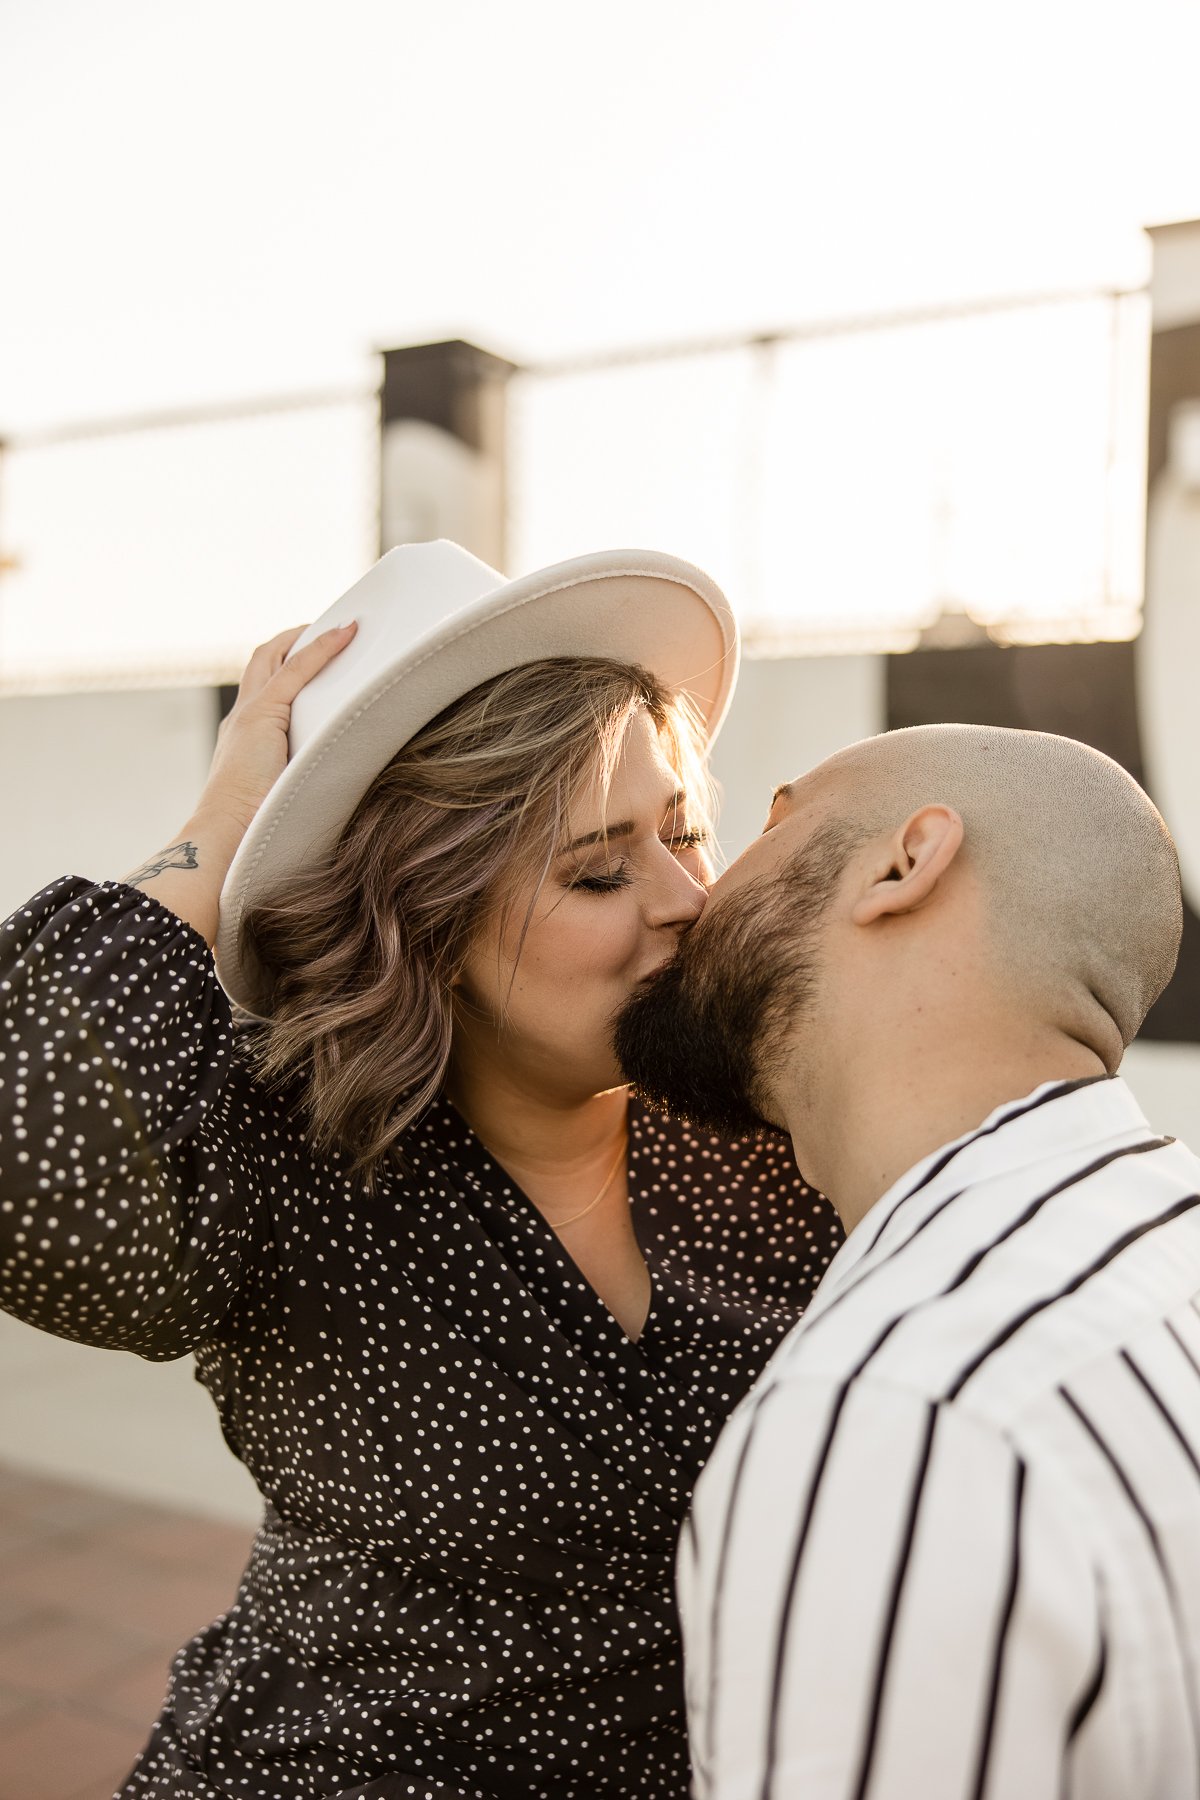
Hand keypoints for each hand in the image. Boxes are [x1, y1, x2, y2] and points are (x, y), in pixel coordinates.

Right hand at [196, 620, 357, 834]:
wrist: (226, 836)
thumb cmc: (256, 829)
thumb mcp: (282, 794)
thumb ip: (301, 778)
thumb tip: (339, 781)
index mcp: (243, 735)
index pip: (263, 686)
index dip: (286, 666)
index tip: (313, 656)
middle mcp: (241, 718)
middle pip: (262, 660)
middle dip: (292, 640)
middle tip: (330, 631)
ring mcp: (248, 714)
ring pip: (275, 658)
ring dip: (307, 637)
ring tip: (344, 629)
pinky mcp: (262, 716)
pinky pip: (296, 670)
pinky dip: (321, 648)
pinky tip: (346, 633)